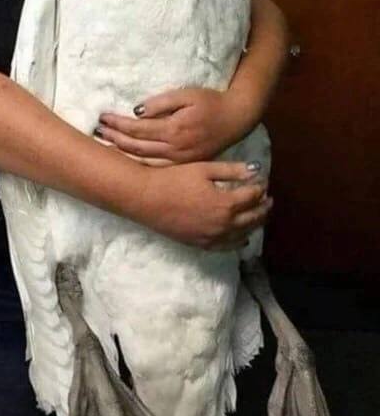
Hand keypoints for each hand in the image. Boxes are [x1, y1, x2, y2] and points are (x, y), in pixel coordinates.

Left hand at [97, 87, 250, 164]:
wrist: (237, 119)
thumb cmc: (211, 102)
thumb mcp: (187, 95)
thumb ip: (161, 103)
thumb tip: (136, 112)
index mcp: (174, 129)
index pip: (137, 128)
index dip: (117, 124)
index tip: (102, 118)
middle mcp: (175, 149)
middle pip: (136, 147)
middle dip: (114, 139)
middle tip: (97, 132)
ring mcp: (179, 160)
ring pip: (143, 161)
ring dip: (122, 154)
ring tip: (104, 147)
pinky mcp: (184, 165)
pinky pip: (156, 168)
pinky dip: (138, 165)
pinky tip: (126, 161)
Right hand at [136, 160, 271, 250]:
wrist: (146, 198)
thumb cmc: (174, 179)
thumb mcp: (203, 168)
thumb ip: (231, 171)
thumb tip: (255, 170)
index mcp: (226, 204)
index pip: (253, 196)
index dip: (260, 187)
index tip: (262, 181)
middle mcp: (224, 225)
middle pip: (253, 218)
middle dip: (264, 208)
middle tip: (268, 199)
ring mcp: (212, 237)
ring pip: (243, 234)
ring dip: (254, 224)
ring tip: (259, 215)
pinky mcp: (201, 244)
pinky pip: (227, 247)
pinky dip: (238, 241)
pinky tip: (242, 238)